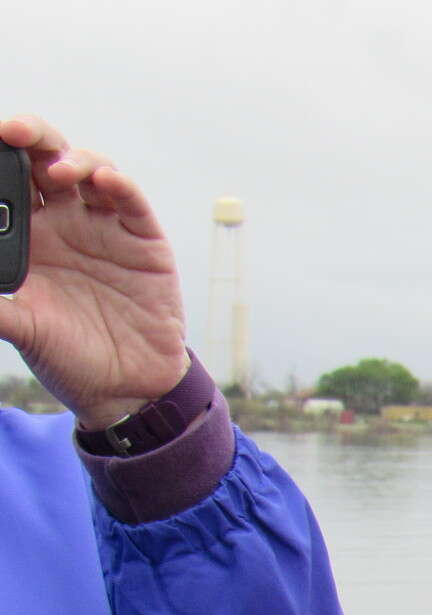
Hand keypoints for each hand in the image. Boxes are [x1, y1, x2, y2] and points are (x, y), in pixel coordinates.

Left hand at [0, 115, 186, 425]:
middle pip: (43, 160)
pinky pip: (130, 202)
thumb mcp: (20, 327)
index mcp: (26, 236)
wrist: (125, 390)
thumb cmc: (67, 356)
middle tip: (11, 132)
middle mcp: (64, 223)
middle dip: (29, 137)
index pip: (7, 180)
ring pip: (87, 171)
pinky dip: (119, 185)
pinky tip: (104, 181)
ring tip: (57, 170)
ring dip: (71, 160)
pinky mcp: (143, 241)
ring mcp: (105, 228)